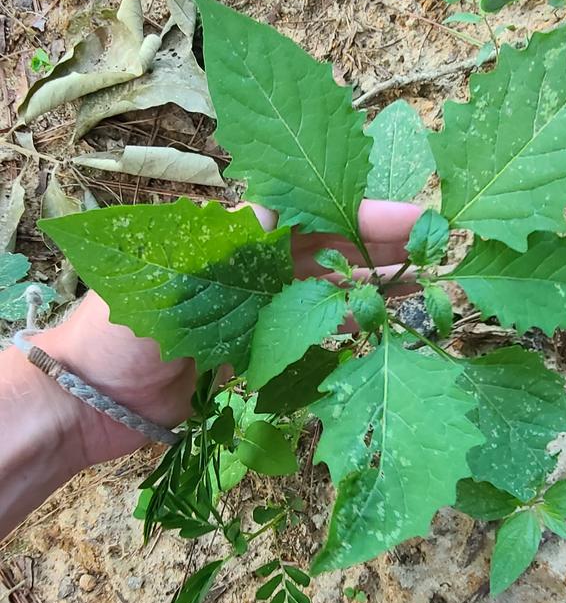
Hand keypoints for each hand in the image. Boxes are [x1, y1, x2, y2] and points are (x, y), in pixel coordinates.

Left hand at [43, 199, 421, 467]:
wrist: (89, 400)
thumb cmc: (122, 327)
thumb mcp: (175, 274)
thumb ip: (231, 242)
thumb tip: (277, 202)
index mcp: (235, 239)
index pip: (314, 215)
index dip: (366, 217)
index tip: (418, 222)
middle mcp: (251, 270)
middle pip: (332, 252)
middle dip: (383, 251)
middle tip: (440, 254)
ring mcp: (255, 314)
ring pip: (328, 295)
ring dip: (373, 292)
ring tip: (425, 292)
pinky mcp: (255, 359)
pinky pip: (310, 342)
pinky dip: (345, 335)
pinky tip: (381, 336)